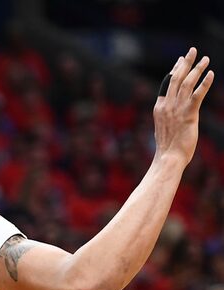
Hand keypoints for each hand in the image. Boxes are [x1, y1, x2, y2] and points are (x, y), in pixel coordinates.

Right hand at [153, 47, 213, 166]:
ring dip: (197, 69)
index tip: (180, 60)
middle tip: (192, 51)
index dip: (174, 70)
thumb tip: (170, 114)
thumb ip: (167, 116)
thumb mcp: (163, 127)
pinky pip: (197, 95)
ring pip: (187, 83)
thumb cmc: (167, 147)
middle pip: (176, 79)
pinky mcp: (188, 114)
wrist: (168, 157)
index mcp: (159, 107)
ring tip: (205, 59)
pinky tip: (211, 74)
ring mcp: (177, 109)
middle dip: (185, 63)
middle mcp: (167, 105)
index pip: (166, 84)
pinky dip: (205, 83)